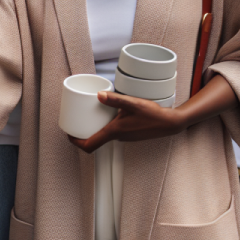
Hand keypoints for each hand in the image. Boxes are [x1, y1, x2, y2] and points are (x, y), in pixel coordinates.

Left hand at [68, 91, 186, 153]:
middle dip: (82, 133)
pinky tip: (106, 115)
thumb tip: (98, 95)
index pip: (90, 145)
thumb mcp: (133, 103)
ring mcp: (123, 137)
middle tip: (74, 122)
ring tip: (87, 115)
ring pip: (103, 136)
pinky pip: (111, 133)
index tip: (68, 134)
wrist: (170, 123)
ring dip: (94, 128)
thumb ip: (115, 99)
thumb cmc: (153, 115)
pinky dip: (104, 126)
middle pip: (94, 140)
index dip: (76, 142)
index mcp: (114, 132)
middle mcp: (117, 137)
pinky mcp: (128, 134)